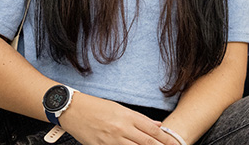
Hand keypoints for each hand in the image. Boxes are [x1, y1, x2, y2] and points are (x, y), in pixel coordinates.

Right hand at [59, 93, 174, 144]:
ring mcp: (111, 140)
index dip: (166, 139)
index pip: (153, 130)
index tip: (175, 144)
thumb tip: (157, 126)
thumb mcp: (120, 108)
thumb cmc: (95, 107)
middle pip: (147, 143)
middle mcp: (122, 129)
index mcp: (128, 117)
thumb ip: (139, 119)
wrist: (73, 109)